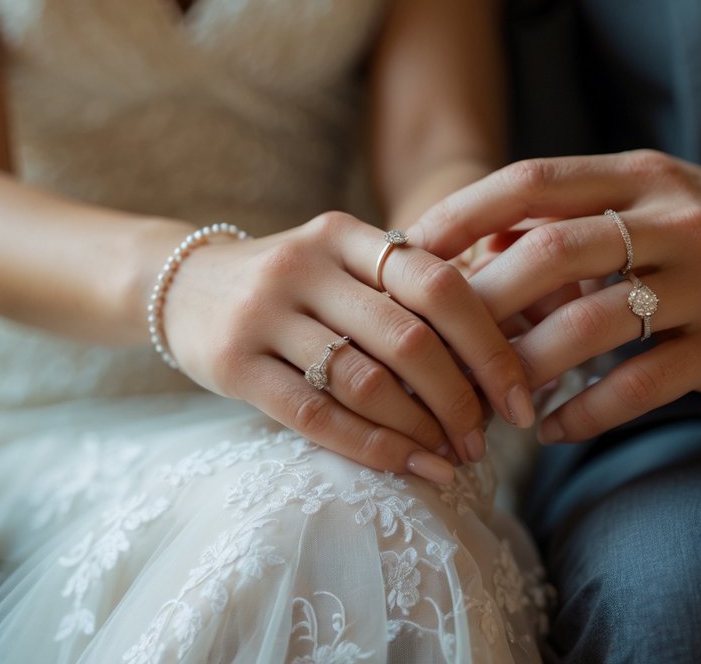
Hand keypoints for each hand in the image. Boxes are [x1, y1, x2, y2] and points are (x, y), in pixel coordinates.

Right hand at [161, 212, 534, 482]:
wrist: (179, 284)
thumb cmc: (288, 283)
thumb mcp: (341, 261)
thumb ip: (404, 286)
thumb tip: (505, 343)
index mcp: (346, 233)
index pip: (438, 284)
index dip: (490, 345)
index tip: (521, 396)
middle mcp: (305, 265)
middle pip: (409, 336)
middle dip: (461, 397)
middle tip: (484, 438)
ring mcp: (264, 313)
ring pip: (364, 380)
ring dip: (420, 429)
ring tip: (450, 458)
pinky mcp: (232, 363)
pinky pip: (315, 414)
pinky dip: (371, 447)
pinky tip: (406, 467)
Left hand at [411, 151, 700, 443]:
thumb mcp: (654, 204)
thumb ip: (571, 217)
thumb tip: (476, 246)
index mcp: (641, 176)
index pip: (533, 182)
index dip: (462, 214)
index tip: (408, 251)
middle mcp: (673, 219)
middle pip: (551, 251)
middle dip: (481, 300)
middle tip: (434, 341)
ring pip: (592, 323)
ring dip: (527, 365)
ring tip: (489, 396)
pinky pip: (639, 385)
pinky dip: (585, 412)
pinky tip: (552, 429)